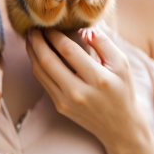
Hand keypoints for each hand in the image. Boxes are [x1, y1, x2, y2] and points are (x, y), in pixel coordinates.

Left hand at [26, 29, 143, 148]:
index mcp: (98, 79)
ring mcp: (66, 101)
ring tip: (30, 38)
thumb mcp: (122, 64)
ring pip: (40, 72)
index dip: (55, 35)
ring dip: (32, 53)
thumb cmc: (122, 91)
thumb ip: (104, 43)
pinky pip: (43, 81)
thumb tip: (84, 28)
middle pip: (48, 61)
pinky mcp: (59, 106)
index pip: (68, 51)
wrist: (120, 127)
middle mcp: (79, 92)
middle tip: (32, 28)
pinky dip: (36, 65)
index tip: (49, 25)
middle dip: (36, 41)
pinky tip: (36, 54)